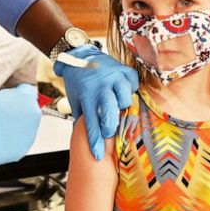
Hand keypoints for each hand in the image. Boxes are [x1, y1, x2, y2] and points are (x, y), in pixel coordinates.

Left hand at [54, 45, 137, 160]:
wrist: (79, 55)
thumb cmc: (77, 81)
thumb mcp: (75, 100)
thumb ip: (82, 118)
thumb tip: (84, 140)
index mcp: (87, 95)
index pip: (92, 123)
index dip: (95, 141)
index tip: (99, 156)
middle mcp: (101, 86)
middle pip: (111, 111)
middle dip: (111, 126)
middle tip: (109, 132)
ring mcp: (114, 76)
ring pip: (126, 98)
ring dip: (122, 106)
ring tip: (117, 106)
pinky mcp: (125, 69)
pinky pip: (134, 84)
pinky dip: (131, 89)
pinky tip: (124, 91)